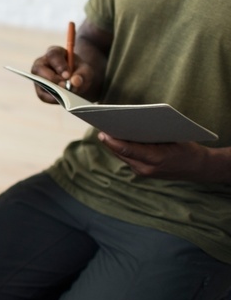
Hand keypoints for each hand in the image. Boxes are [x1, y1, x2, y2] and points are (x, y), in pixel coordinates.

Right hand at [31, 45, 99, 100]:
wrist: (76, 80)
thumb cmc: (79, 71)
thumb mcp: (86, 70)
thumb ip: (82, 74)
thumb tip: (74, 82)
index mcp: (54, 53)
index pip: (53, 56)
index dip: (59, 65)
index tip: (67, 75)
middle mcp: (41, 63)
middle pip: (39, 69)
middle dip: (52, 79)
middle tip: (65, 86)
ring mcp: (38, 77)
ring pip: (40, 83)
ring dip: (53, 90)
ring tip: (67, 95)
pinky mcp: (40, 89)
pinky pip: (43, 95)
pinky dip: (53, 99)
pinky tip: (64, 100)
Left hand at [98, 133, 218, 181]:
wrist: (198, 168)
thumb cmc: (187, 149)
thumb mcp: (173, 138)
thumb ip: (153, 136)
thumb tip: (132, 126)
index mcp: (156, 159)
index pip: (128, 150)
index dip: (113, 142)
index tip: (102, 133)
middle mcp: (146, 169)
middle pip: (122, 154)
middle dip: (111, 142)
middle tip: (101, 128)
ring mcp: (144, 172)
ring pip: (123, 157)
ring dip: (114, 146)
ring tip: (106, 132)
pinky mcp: (143, 173)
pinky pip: (129, 159)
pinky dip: (123, 150)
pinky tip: (117, 140)